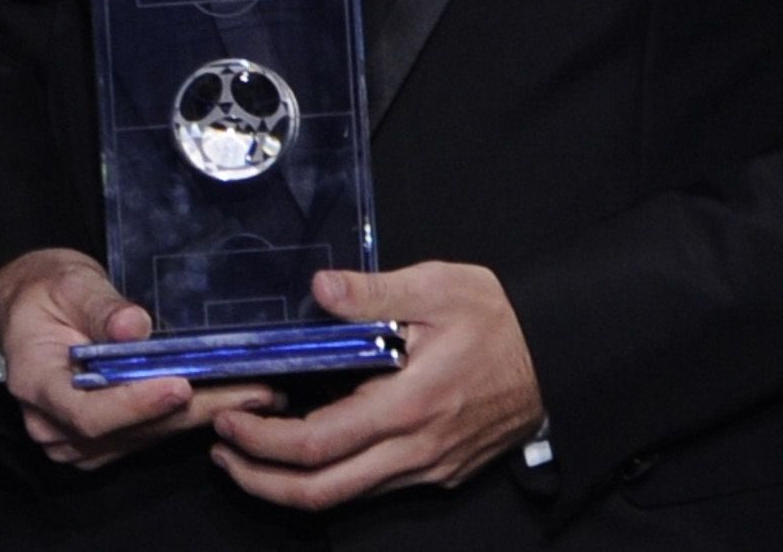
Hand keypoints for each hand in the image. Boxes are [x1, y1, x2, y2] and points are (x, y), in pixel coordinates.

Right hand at [0, 248, 278, 470]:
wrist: (29, 308)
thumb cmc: (46, 291)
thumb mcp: (69, 283)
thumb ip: (99, 306)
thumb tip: (134, 326)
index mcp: (35, 382)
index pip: (86, 412)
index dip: (135, 405)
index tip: (180, 386)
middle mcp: (52, 424)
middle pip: (128, 431)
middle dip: (194, 410)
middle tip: (254, 392)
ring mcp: (76, 440)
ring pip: (146, 437)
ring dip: (203, 417)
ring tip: (258, 395)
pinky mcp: (101, 442)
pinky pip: (148, 436)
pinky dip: (189, 418)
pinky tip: (230, 401)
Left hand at [209, 263, 543, 508]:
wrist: (560, 356)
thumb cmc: (499, 321)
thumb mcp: (439, 286)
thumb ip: (374, 290)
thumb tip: (321, 287)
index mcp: (408, 406)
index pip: (318, 445)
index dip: (263, 441)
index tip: (228, 420)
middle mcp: (416, 449)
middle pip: (322, 491)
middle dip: (261, 480)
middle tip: (222, 452)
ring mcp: (428, 467)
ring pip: (347, 495)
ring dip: (291, 482)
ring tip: (249, 452)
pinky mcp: (438, 470)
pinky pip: (373, 486)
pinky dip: (329, 475)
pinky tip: (307, 444)